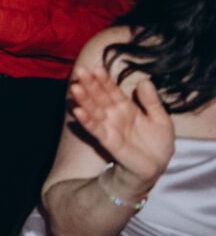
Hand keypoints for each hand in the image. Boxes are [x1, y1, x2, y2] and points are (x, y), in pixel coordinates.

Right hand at [69, 63, 174, 187]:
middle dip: (90, 85)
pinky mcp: (108, 140)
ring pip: (94, 110)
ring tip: (75, 88)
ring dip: (84, 100)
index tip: (97, 69)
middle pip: (100, 97)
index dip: (105, 80)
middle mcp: (114, 114)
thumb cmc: (158, 143)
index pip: (112, 90)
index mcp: (126, 107)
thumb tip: (144, 80)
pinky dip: (86, 120)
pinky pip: (95, 128)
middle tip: (80, 71)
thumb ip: (151, 101)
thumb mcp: (161, 118)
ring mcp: (110, 127)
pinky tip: (78, 111)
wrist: (157, 166)